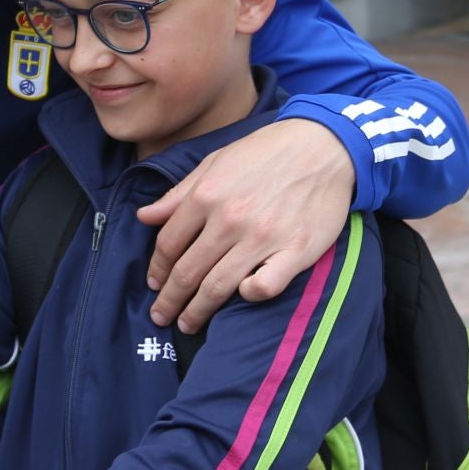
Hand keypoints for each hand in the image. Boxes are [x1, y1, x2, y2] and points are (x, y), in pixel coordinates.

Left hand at [137, 118, 354, 333]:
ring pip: (218, 286)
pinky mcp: (295, 251)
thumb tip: (145, 217)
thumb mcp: (216, 162)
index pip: (169, 244)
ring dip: (197, 311)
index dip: (156, 268)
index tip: (154, 284)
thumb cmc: (267, 153)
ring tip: (188, 324)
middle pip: (187, 272)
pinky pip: (264, 286)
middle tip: (161, 316)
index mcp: (207, 195)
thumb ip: (179, 193)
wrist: (324, 145)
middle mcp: (230, 219)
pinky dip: (249, 295)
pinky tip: (242, 296)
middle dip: (169, 300)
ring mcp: (263, 237)